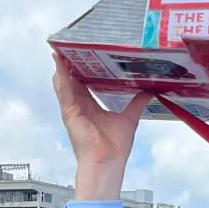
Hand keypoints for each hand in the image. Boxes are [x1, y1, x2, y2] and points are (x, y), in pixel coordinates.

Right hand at [52, 58, 147, 196]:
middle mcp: (80, 107)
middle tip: (69, 46)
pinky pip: (64, 91)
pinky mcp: (69, 112)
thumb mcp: (129, 118)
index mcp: (91, 107)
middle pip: (73, 80)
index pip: (85, 83)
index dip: (84, 69)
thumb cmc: (115, 147)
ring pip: (65, 83)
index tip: (84, 54)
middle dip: (71, 64)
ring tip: (59, 50)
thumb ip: (137, 103)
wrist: (108, 162)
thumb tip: (149, 91)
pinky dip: (61, 77)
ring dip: (61, 67)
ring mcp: (72, 109)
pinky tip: (59, 65)